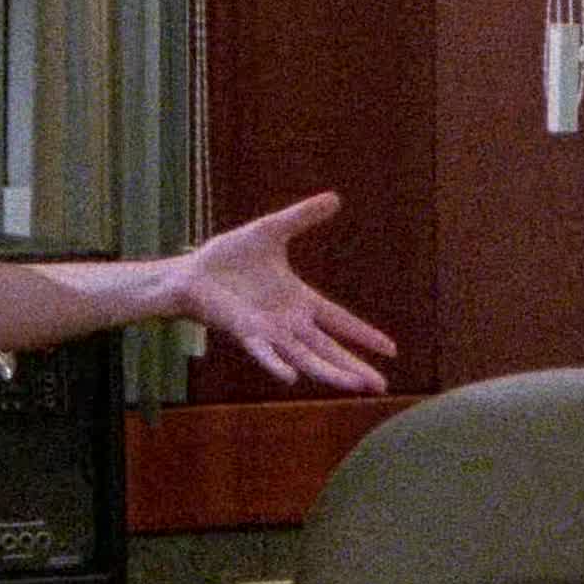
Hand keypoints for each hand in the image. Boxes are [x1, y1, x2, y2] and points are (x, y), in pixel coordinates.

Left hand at [177, 192, 396, 393]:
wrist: (192, 272)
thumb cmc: (229, 256)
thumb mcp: (272, 230)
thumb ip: (302, 217)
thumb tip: (335, 197)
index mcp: (300, 301)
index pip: (340, 321)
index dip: (364, 334)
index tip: (392, 349)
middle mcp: (289, 323)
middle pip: (329, 349)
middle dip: (355, 367)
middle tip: (381, 386)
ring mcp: (268, 332)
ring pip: (306, 358)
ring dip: (330, 372)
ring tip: (355, 386)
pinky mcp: (245, 334)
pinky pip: (264, 353)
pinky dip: (277, 365)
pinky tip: (293, 378)